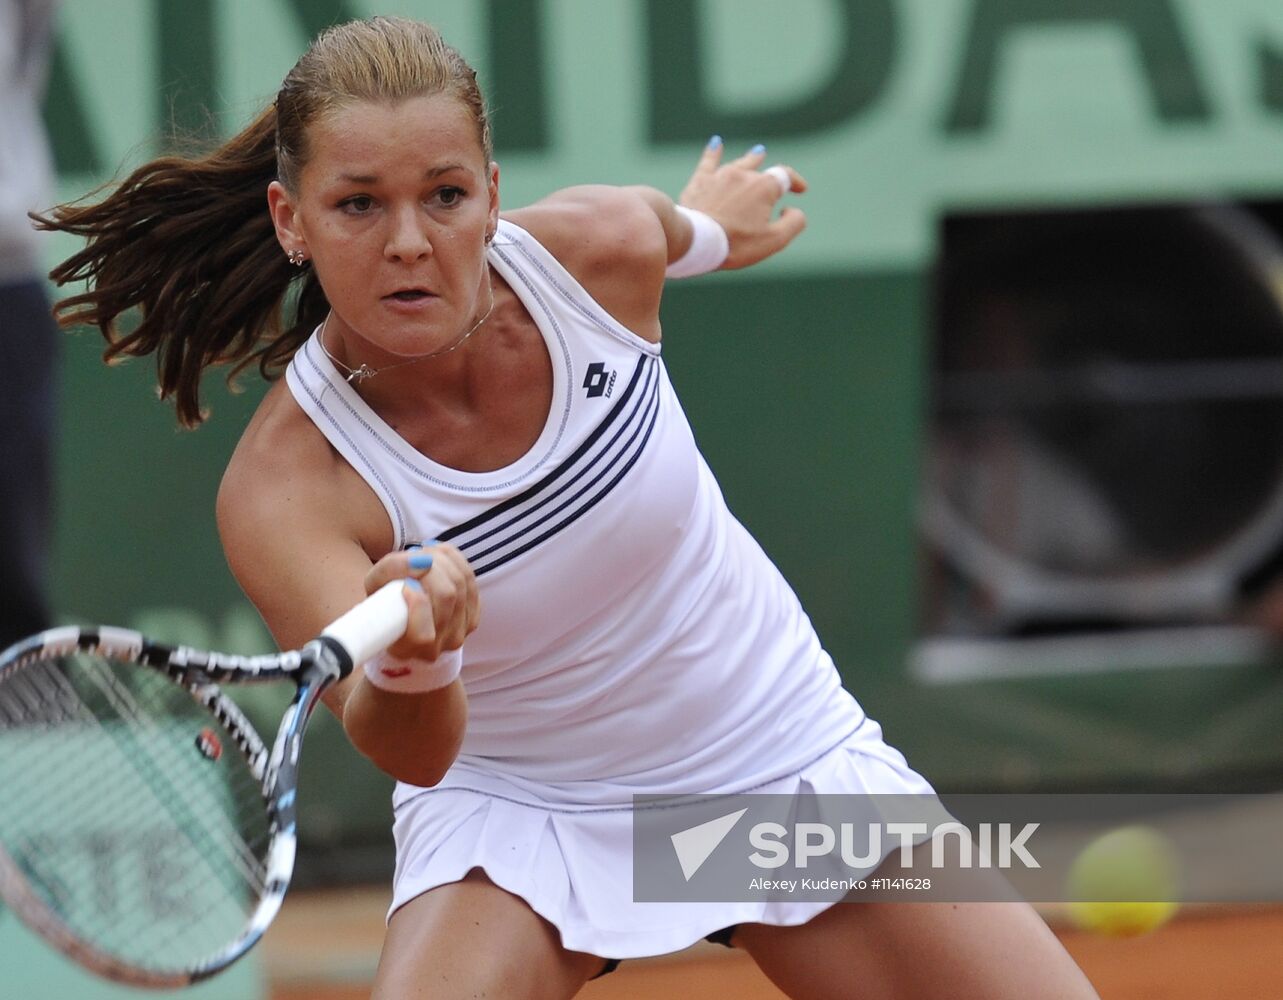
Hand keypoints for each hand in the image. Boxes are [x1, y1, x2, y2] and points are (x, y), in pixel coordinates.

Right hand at [363, 542, 478, 661]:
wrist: (402, 616)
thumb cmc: (384, 601)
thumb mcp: (374, 585)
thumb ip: (391, 570)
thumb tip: (423, 561)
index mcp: (404, 649)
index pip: (423, 634)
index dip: (418, 603)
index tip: (406, 584)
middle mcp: (435, 648)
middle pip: (447, 596)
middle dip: (431, 568)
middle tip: (415, 558)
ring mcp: (458, 634)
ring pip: (461, 584)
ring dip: (442, 560)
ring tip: (424, 555)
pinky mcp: (472, 618)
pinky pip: (471, 580)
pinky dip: (455, 561)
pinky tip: (439, 557)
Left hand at [675, 139, 807, 269]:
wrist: (697, 241)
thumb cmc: (737, 244)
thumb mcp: (774, 240)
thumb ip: (794, 223)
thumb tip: (793, 210)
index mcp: (764, 188)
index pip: (785, 176)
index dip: (795, 181)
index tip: (801, 189)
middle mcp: (744, 175)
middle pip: (761, 169)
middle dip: (771, 174)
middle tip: (777, 178)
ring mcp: (720, 176)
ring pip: (739, 163)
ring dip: (751, 159)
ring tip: (759, 153)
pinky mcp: (699, 182)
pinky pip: (708, 161)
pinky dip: (714, 152)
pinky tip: (716, 143)